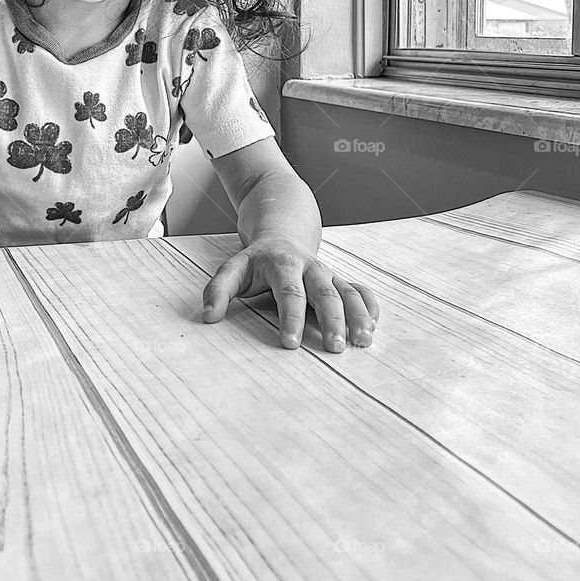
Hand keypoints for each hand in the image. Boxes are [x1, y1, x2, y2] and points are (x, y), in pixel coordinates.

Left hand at [201, 239, 378, 352]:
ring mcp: (328, 273)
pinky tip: (372, 328)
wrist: (282, 232)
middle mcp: (310, 267)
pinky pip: (360, 290)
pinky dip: (369, 307)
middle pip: (325, 292)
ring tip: (363, 341)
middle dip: (332, 320)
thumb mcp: (232, 269)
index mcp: (282, 264)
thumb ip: (218, 291)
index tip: (291, 344)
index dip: (290, 318)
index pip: (288, 292)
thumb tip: (208, 317)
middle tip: (335, 348)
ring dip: (358, 316)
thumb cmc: (256, 261)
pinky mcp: (340, 280)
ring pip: (348, 292)